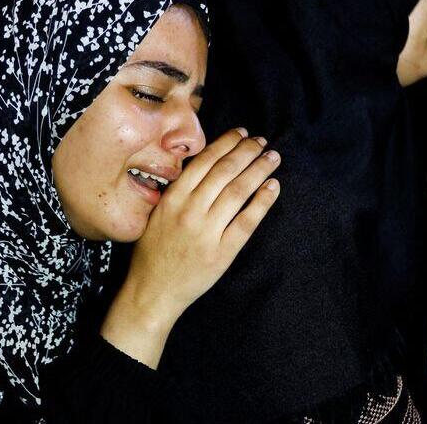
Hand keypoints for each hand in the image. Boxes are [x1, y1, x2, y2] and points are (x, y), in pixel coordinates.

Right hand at [101, 127, 280, 366]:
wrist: (152, 292)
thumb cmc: (153, 252)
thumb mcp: (157, 214)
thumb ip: (178, 192)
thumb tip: (207, 165)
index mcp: (172, 199)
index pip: (204, 162)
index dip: (226, 144)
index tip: (242, 134)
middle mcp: (190, 211)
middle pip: (225, 172)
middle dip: (247, 152)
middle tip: (262, 142)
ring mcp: (207, 232)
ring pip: (238, 192)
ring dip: (258, 170)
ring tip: (273, 158)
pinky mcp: (222, 252)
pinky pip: (246, 222)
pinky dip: (262, 202)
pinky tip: (273, 187)